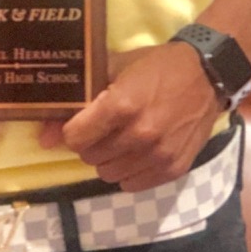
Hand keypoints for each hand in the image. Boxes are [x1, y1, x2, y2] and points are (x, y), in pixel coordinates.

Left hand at [38, 42, 221, 188]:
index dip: (73, 131)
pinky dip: (129, 172)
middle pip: (90, 157)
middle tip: (104, 129)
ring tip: (122, 141)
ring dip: (109, 159)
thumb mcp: (115, 68)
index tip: (82, 124)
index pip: (74, 138)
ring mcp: (158, 155)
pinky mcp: (173, 169)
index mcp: (121, 106)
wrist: (207, 75)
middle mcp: (139, 135)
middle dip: (91, 144)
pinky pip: (133, 185)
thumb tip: (43, 137)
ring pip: (108, 174)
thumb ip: (79, 99)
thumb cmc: (157, 66)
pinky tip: (138, 153)